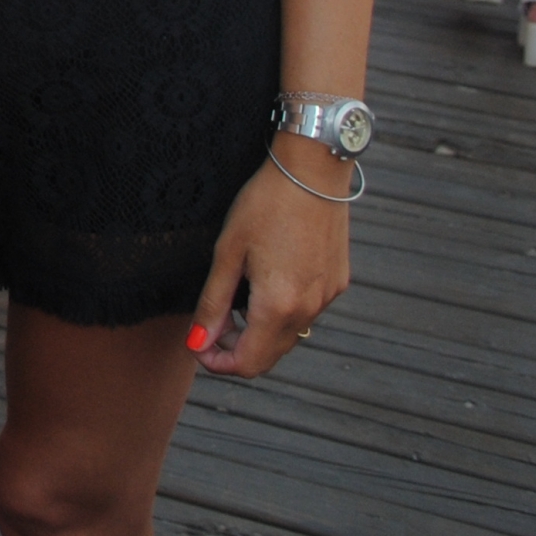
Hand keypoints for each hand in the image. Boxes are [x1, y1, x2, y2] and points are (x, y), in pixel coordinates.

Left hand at [189, 136, 351, 377]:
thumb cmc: (265, 204)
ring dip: (259, 332)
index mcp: (278, 305)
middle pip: (269, 357)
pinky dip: (282, 314)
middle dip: (236, 350)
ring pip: (289, 337)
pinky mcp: (338, 283)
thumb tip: (198, 342)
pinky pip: (306, 314)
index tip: (198, 345)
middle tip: (212, 325)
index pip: (248, 363)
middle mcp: (309, 309)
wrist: (313, 172)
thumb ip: (213, 303)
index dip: (218, 362)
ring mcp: (327, 298)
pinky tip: (266, 285)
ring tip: (235, 302)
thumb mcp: (227, 252)